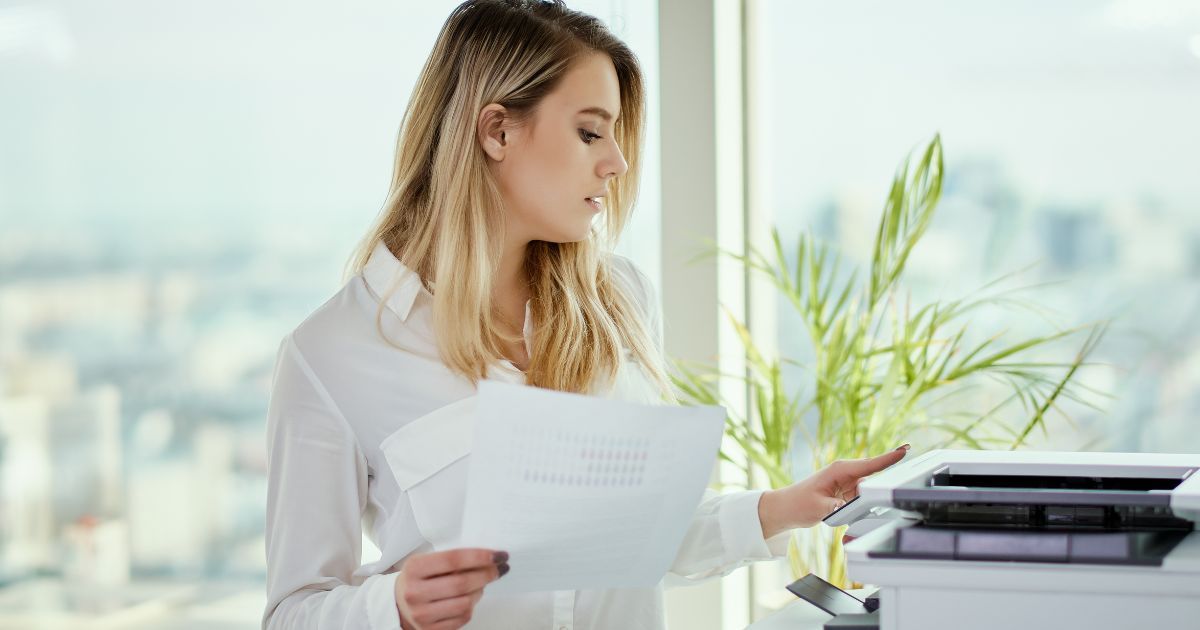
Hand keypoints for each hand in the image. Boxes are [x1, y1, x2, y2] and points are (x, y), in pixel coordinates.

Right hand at [395, 548, 508, 629]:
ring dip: (480, 591)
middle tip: (500, 568)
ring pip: (465, 603)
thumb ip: (453, 559)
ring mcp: (421, 614)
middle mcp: (415, 593)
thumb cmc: (419, 578)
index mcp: (414, 569)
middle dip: (487, 574)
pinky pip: (463, 618)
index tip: (498, 555)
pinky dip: (472, 606)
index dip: (479, 556)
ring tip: (481, 583)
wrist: (398, 603)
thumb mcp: (428, 561)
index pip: (453, 560)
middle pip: (461, 583)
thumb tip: (488, 558)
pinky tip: (470, 597)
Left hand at [758, 445, 909, 537]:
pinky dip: (860, 507)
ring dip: (865, 502)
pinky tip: (843, 511)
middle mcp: (845, 474)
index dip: (888, 458)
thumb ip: (838, 508)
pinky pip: (861, 499)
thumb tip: (853, 508)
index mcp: (839, 470)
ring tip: (840, 507)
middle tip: (878, 492)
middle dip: (879, 485)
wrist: (786, 509)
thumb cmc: (799, 503)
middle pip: (873, 477)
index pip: (869, 464)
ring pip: (868, 491)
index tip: (905, 450)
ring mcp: (847, 484)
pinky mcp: (847, 494)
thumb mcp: (819, 508)